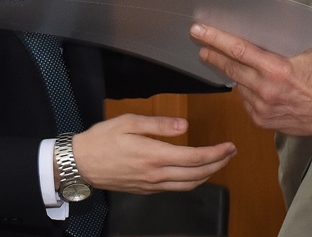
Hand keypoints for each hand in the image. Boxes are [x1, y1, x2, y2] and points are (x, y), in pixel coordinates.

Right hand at [71, 114, 235, 193]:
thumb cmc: (102, 140)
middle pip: (196, 175)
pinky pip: (176, 189)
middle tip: (231, 153)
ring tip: (219, 162)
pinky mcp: (146, 189)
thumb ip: (159, 124)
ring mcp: (151, 185)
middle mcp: (156, 174)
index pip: (194, 158)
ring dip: (208, 175)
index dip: (215, 153)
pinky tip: (196, 172)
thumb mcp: (129, 122)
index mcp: (154, 155)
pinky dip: (192, 181)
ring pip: (188, 185)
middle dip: (218, 164)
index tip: (229, 146)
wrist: (80, 164)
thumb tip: (184, 126)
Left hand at [190, 23, 311, 142]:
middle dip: (212, 52)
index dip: (216, 38)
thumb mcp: (305, 48)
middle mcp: (266, 88)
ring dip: (231, 70)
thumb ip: (282, 34)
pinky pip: (244, 99)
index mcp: (277, 67)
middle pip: (229, 66)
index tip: (200, 30)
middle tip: (199, 40)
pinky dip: (245, 89)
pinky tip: (254, 83)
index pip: (238, 49)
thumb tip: (260, 14)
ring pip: (236, 83)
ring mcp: (261, 107)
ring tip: (225, 58)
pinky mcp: (260, 120)